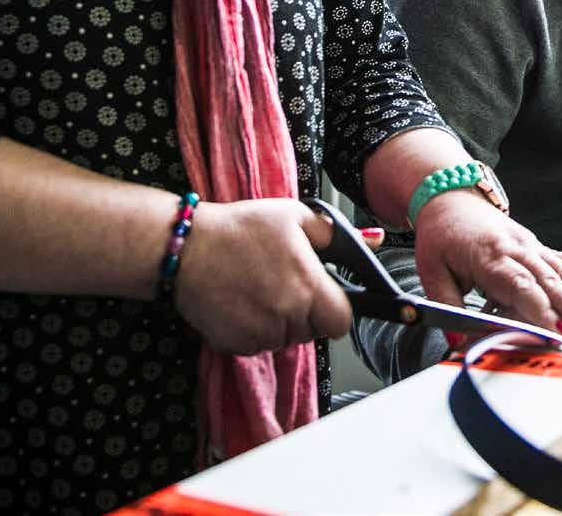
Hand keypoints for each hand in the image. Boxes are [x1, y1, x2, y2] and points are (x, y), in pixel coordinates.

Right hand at [174, 197, 353, 354]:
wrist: (187, 247)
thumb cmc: (242, 227)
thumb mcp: (293, 216)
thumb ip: (333, 234)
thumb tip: (374, 240)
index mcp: (308, 288)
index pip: (342, 321)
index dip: (336, 308)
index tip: (323, 294)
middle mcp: (288, 318)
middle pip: (313, 331)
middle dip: (305, 312)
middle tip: (283, 282)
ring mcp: (260, 335)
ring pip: (285, 338)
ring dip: (278, 321)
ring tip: (257, 286)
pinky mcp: (235, 346)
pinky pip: (257, 344)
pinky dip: (252, 329)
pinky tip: (239, 300)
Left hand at [414, 190, 561, 342]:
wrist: (451, 195)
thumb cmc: (441, 235)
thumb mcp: (430, 270)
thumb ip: (446, 308)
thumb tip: (457, 345)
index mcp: (489, 256)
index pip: (520, 285)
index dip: (541, 309)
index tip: (560, 332)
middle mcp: (518, 249)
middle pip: (552, 282)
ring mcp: (534, 246)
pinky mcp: (542, 247)